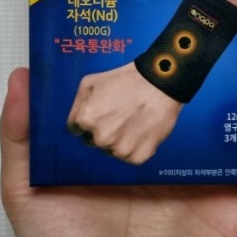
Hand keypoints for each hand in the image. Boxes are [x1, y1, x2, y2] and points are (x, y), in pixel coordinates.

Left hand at [0, 67, 236, 236]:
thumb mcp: (28, 190)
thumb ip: (21, 136)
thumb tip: (21, 79)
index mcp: (137, 153)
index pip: (166, 104)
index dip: (185, 72)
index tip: (193, 43)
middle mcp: (176, 169)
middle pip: (217, 118)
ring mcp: (205, 193)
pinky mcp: (229, 222)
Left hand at [66, 62, 182, 164]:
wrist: (160, 83)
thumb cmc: (125, 79)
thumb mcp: (90, 82)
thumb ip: (77, 105)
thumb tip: (76, 123)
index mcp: (85, 119)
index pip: (76, 129)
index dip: (89, 118)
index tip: (102, 110)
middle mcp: (100, 138)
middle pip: (93, 141)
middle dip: (102, 129)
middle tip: (119, 114)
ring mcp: (119, 150)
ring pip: (111, 150)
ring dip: (118, 140)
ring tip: (132, 120)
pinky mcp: (138, 157)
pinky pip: (130, 157)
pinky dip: (135, 146)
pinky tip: (141, 130)